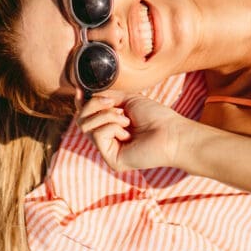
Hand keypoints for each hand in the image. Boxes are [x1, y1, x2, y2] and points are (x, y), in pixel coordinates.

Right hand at [76, 94, 191, 171]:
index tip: (79, 90)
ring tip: (126, 120)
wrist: (171, 132)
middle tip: (115, 105)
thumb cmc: (155, 116)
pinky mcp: (111, 160)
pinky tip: (127, 132)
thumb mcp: (128, 100)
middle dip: (95, 105)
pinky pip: (97, 135)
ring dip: (107, 116)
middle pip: (82, 119)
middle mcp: (108, 139)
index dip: (81, 103)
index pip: (87, 116)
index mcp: (111, 126)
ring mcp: (109, 150)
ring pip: (87, 126)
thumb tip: (87, 96)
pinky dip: (111, 127)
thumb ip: (106, 97)